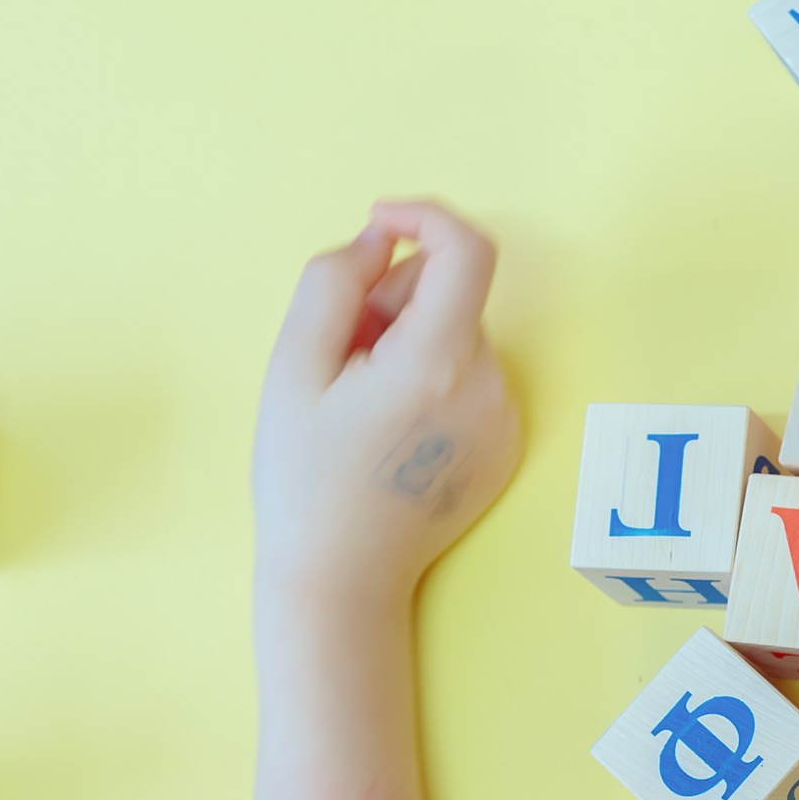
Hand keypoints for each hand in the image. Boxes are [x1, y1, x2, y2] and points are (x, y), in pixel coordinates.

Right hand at [253, 199, 521, 604]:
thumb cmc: (305, 478)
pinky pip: (470, 380)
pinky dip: (431, 380)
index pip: (465, 249)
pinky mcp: (505, 449)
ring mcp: (505, 421)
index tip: (378, 224)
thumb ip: (335, 280)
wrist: (340, 581)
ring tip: (359, 401)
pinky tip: (388, 430)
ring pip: (458, 337)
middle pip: (452, 295)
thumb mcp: (293, 366)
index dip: (422, 218)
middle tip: (340, 352)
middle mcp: (489, 387)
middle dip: (395, 298)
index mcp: (439, 361)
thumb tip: (379, 239)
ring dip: (409, 342)